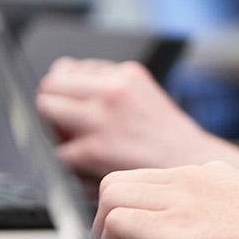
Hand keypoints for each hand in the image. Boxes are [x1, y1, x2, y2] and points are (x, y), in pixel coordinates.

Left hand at [36, 58, 238, 180]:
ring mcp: (100, 118)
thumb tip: (65, 85)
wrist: (191, 169)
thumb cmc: (166, 140)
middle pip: (53, 83)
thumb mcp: (143, 97)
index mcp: (126, 74)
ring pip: (47, 109)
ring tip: (77, 142)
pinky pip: (57, 149)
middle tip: (69, 124)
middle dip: (55, 103)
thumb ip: (108, 88)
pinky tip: (88, 165)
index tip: (76, 103)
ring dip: (55, 128)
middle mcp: (112, 89)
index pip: (72, 69)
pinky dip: (67, 160)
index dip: (70, 89)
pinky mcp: (91, 149)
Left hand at [94, 163, 238, 238]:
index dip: (133, 215)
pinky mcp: (177, 226)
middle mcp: (194, 178)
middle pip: (120, 182)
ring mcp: (184, 197)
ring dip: (107, 234)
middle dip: (110, 222)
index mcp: (211, 178)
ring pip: (110, 194)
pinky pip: (118, 223)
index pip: (148, 182)